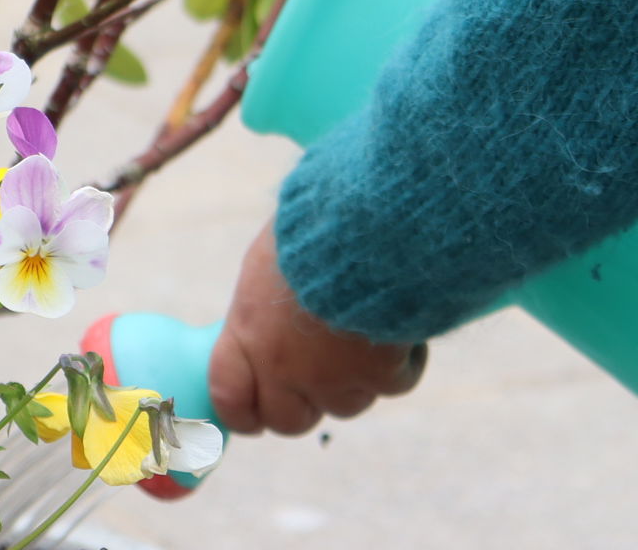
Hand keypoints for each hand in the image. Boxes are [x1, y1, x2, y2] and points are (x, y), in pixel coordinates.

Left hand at [208, 222, 427, 435]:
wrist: (370, 219)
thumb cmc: (316, 224)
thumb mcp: (271, 260)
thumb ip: (264, 308)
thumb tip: (266, 327)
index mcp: (250, 331)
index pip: (229, 397)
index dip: (244, 412)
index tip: (258, 413)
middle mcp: (283, 366)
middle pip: (289, 420)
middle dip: (308, 401)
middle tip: (328, 369)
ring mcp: (333, 378)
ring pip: (348, 404)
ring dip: (361, 376)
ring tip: (374, 322)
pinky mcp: (382, 375)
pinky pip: (398, 380)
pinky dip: (407, 358)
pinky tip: (407, 317)